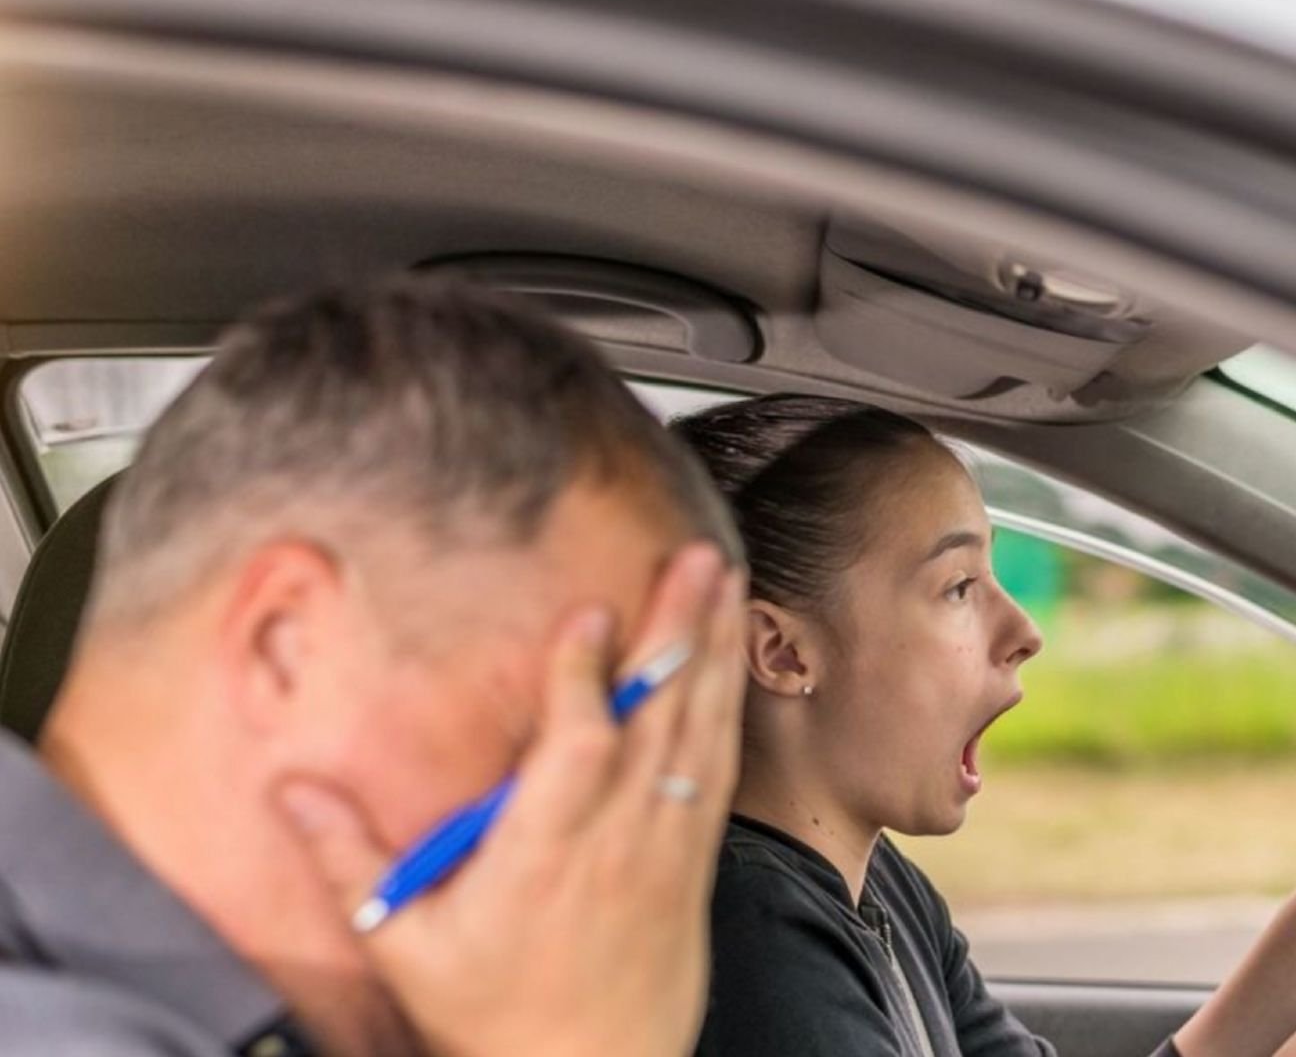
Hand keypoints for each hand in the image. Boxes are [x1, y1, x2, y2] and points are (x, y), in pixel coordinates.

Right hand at [278, 542, 746, 1056]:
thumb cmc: (496, 1015)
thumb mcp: (405, 944)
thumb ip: (349, 859)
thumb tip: (287, 788)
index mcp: (545, 854)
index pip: (576, 749)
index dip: (583, 679)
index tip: (587, 612)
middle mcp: (619, 839)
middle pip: (658, 719)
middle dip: (676, 631)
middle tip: (691, 559)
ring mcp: (666, 845)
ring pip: (700, 731)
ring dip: (714, 651)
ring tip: (721, 578)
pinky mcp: (693, 857)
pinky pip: (720, 765)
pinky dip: (727, 703)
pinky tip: (732, 659)